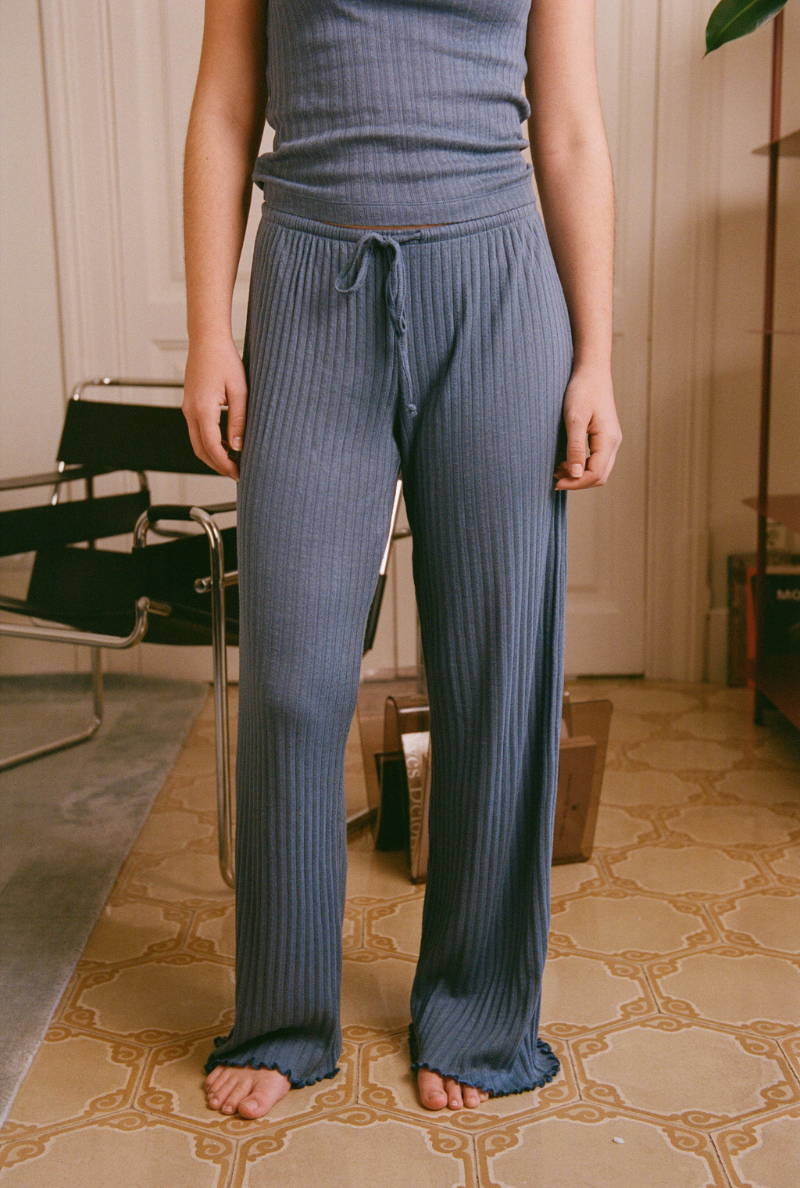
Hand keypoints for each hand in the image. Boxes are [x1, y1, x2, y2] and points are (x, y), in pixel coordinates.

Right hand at [183, 332, 246, 480]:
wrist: (207, 340)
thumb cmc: (224, 360)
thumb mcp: (239, 390)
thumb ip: (238, 420)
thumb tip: (237, 446)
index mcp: (203, 409)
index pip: (212, 447)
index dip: (225, 464)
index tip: (238, 473)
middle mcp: (190, 411)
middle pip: (200, 450)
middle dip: (217, 465)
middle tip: (235, 473)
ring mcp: (187, 408)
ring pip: (197, 442)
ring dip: (212, 455)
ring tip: (232, 461)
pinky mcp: (190, 404)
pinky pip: (197, 430)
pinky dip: (209, 442)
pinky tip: (225, 443)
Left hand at [553, 364, 621, 489]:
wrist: (592, 370)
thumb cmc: (582, 390)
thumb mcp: (575, 419)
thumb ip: (576, 448)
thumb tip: (576, 475)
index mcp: (608, 440)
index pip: (595, 474)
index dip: (575, 483)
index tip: (555, 482)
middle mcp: (614, 442)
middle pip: (600, 476)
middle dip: (578, 482)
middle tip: (555, 478)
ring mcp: (611, 440)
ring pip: (599, 469)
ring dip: (579, 475)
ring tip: (558, 470)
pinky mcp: (605, 436)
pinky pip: (597, 460)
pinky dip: (582, 466)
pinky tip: (566, 461)